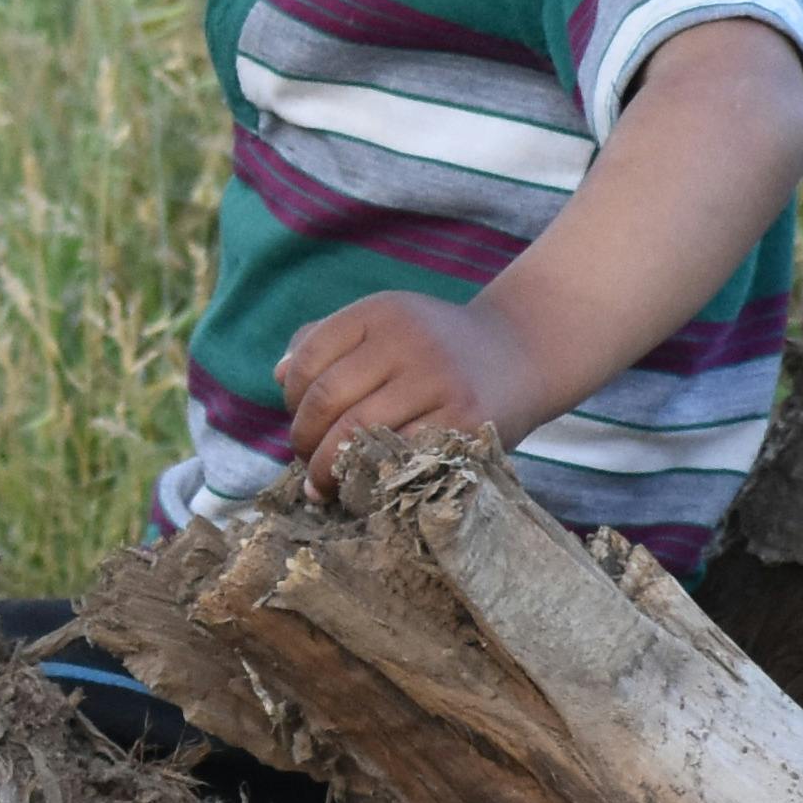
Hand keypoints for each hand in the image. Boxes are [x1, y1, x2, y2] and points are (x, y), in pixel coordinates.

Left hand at [274, 287, 561, 480]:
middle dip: (304, 439)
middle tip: (305, 462)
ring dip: (327, 468)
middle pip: (327, 399)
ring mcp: (437, 380)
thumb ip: (327, 341)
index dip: (292, 398)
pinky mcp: (463, 420)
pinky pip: (399, 456)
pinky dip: (371, 478)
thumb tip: (279, 376)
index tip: (298, 421)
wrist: (522, 352)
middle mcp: (407, 341)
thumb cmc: (436, 348)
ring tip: (322, 486)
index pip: (309, 358)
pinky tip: (362, 490)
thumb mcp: (385, 326)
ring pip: (357, 432)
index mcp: (380, 312)